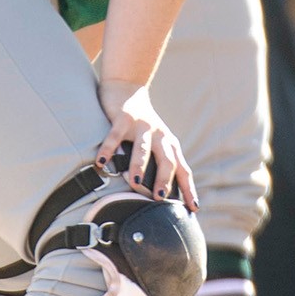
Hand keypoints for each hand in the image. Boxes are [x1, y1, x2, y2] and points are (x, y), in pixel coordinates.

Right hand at [96, 79, 197, 209]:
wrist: (127, 87)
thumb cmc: (142, 123)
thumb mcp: (156, 141)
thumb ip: (160, 161)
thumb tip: (160, 196)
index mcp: (169, 144)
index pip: (183, 169)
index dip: (188, 188)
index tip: (193, 208)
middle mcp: (159, 136)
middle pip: (167, 160)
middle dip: (164, 179)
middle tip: (159, 197)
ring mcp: (142, 126)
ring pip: (143, 148)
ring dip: (139, 165)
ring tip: (133, 182)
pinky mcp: (124, 118)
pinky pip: (115, 135)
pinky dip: (108, 149)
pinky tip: (101, 162)